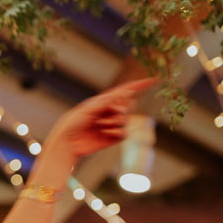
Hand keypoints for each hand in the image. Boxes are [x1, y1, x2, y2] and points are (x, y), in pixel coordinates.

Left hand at [41, 78, 155, 161]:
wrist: (67, 143)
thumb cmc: (74, 122)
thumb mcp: (90, 107)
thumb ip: (109, 100)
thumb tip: (128, 92)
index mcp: (104, 101)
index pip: (125, 90)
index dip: (140, 85)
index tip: (154, 79)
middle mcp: (110, 112)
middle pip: (129, 105)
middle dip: (121, 107)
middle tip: (108, 112)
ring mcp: (112, 125)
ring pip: (126, 119)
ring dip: (114, 121)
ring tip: (99, 126)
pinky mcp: (113, 138)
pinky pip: (124, 132)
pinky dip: (117, 132)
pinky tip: (105, 134)